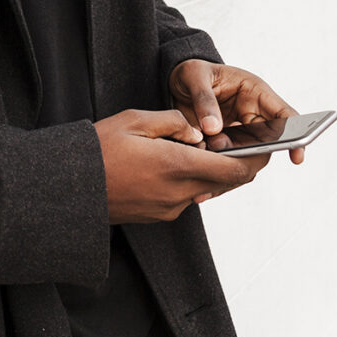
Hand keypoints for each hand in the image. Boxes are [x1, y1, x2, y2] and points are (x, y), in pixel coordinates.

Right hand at [93, 108, 271, 223]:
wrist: (70, 189)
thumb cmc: (98, 150)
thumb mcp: (135, 121)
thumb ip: (174, 122)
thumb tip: (198, 131)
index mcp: (177, 166)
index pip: (233, 170)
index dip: (255, 160)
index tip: (266, 148)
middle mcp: (179, 193)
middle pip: (224, 182)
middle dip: (236, 163)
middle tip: (240, 144)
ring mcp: (169, 208)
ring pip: (205, 188)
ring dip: (210, 171)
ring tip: (202, 148)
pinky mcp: (158, 215)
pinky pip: (185, 196)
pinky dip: (190, 180)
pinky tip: (175, 162)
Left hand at [169, 60, 304, 166]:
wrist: (175, 81)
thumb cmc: (191, 71)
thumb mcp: (194, 76)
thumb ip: (204, 100)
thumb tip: (213, 129)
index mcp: (255, 92)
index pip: (285, 115)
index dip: (296, 136)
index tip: (296, 157)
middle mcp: (253, 113)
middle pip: (267, 142)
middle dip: (248, 151)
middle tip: (218, 145)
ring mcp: (241, 131)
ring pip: (248, 154)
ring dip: (229, 157)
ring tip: (204, 144)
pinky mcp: (227, 143)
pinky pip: (230, 159)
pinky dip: (218, 164)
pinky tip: (200, 158)